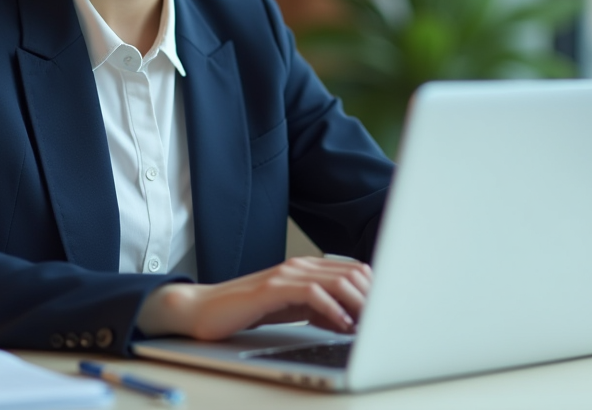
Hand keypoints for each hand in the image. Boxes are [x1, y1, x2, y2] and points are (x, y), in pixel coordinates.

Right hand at [136, 256, 372, 340]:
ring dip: (359, 305)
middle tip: (383, 323)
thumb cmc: (247, 311)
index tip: (388, 314)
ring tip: (368, 327)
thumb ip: (321, 309)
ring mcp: (285, 274)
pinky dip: (333, 310)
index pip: (355, 270)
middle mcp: (299, 266)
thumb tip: (354, 321)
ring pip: (338, 281)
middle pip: (353, 273)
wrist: (203, 310)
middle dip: (374, 299)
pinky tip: (341, 325)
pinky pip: (312, 294)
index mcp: (307, 268)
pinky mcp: (271, 289)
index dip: (376, 292)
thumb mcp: (292, 310)